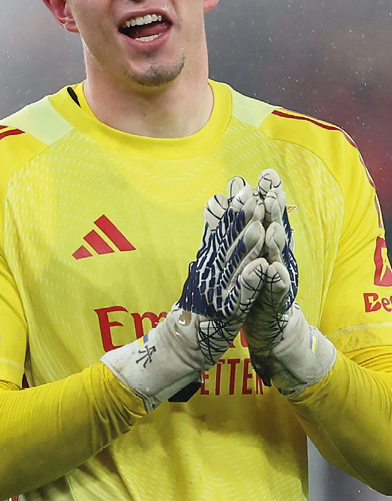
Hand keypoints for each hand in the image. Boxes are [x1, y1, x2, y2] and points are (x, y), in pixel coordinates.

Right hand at [102, 180, 265, 410]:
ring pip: (234, 266)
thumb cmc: (196, 307)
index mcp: (208, 263)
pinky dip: (250, 282)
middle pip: (227, 243)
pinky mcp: (224, 313)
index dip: (233, 209)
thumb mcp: (203, 269)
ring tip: (259, 225)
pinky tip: (261, 268)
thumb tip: (213, 208)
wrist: (179, 343)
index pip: (221, 232)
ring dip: (246, 246)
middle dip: (240, 219)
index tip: (243, 185)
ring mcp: (217, 292)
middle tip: (252, 194)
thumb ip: (211, 240)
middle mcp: (210, 274)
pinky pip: (239, 296)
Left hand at [244, 169, 335, 394]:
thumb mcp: (240, 256)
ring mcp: (276, 280)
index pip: (265, 217)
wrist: (268, 326)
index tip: (266, 174)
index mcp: (263, 247)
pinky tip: (273, 270)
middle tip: (272, 187)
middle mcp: (273, 259)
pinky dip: (274, 281)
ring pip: (276, 258)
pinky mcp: (274, 303)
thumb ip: (233, 229)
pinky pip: (274, 291)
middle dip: (274, 210)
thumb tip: (223, 197)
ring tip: (272, 225)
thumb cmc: (251, 286)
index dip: (267, 196)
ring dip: (275, 242)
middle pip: (274, 230)